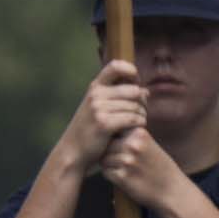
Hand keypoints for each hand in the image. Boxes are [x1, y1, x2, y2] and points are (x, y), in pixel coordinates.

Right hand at [65, 58, 150, 180]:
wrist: (73, 151)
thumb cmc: (90, 129)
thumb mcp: (97, 107)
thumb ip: (117, 96)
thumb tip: (145, 91)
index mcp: (95, 87)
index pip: (115, 66)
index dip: (131, 71)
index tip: (136, 84)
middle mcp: (96, 95)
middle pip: (134, 91)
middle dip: (142, 101)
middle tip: (141, 112)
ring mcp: (99, 109)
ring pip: (135, 106)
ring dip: (142, 115)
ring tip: (138, 122)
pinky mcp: (104, 124)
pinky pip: (132, 119)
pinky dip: (139, 124)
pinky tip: (135, 128)